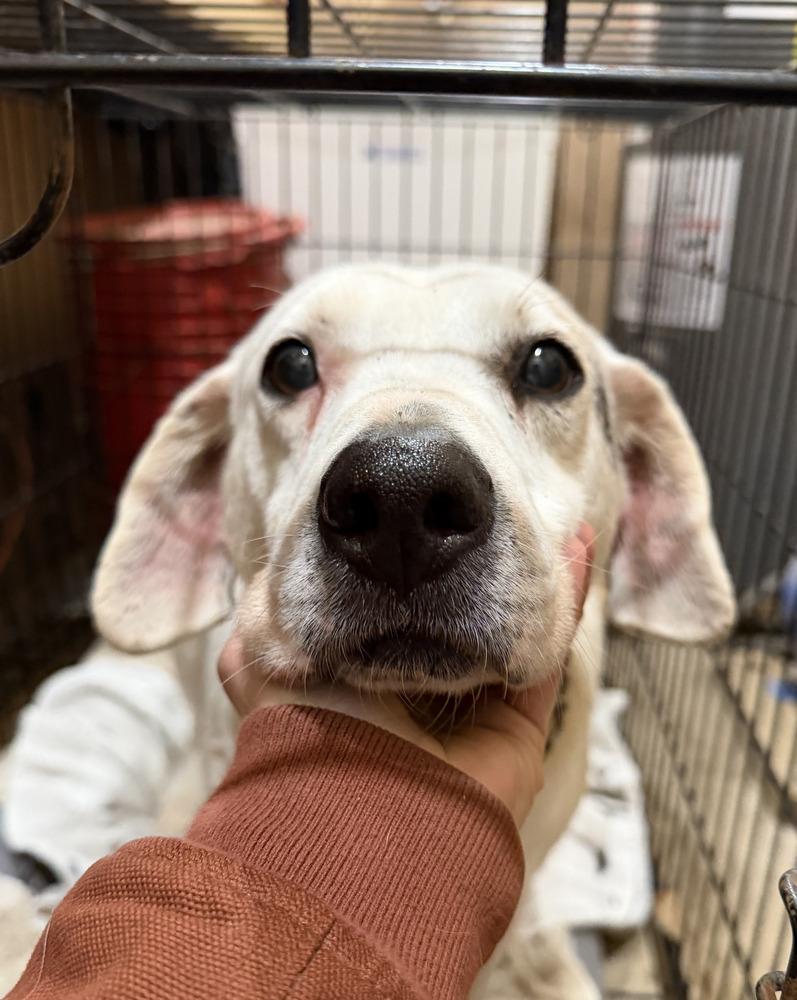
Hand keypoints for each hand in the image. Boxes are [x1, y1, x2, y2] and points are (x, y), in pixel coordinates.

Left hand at [220, 524, 593, 825]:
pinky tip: (578, 551)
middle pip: (455, 622)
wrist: (359, 809)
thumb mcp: (260, 665)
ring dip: (531, 578)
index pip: (389, 616)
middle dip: (476, 570)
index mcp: (357, 683)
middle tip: (492, 515)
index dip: (405, 569)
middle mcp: (415, 701)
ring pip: (506, 632)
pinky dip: (566, 604)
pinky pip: (547, 657)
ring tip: (546, 521)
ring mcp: (470, 718)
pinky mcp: (516, 732)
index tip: (420, 517)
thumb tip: (264, 581)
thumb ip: (263, 623)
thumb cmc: (309, 729)